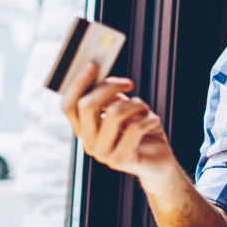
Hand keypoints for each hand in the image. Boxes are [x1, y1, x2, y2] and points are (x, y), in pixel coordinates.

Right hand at [60, 62, 175, 181]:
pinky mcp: (121, 159)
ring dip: (136, 104)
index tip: (92, 65)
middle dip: (110, 87)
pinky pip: (135, 128)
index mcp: (84, 129)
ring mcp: (103, 153)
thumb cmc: (141, 133)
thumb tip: (101, 78)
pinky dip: (149, 118)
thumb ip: (110, 98)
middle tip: (128, 83)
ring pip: (114, 113)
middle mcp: (88, 142)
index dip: (77, 84)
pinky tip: (154, 120)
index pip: (68, 105)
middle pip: (87, 105)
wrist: (158, 162)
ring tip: (145, 110)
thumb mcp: (124, 111)